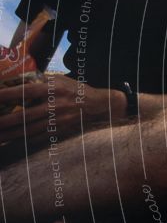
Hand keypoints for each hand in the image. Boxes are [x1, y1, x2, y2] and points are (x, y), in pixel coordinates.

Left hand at [0, 75, 122, 143]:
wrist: (100, 106)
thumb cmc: (76, 90)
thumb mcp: (60, 79)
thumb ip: (39, 80)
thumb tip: (15, 80)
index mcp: (54, 90)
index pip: (26, 92)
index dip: (7, 94)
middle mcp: (56, 106)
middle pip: (25, 116)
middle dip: (4, 121)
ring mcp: (58, 121)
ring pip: (29, 130)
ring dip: (10, 135)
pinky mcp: (61, 131)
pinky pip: (38, 138)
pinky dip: (22, 141)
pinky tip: (11, 142)